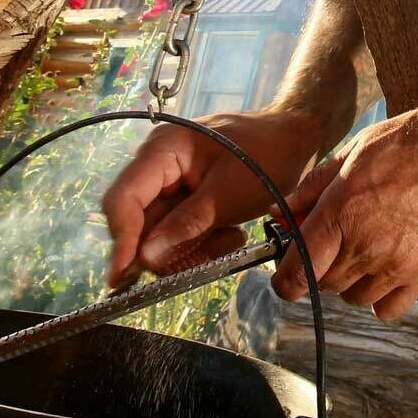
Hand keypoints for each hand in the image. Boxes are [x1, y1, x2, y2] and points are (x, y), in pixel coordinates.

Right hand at [101, 108, 322, 288]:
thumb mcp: (230, 193)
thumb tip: (147, 257)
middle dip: (170, 248)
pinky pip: (178, 234)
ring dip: (192, 248)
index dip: (122, 239)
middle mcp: (158, 166)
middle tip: (207, 255)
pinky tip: (230, 234)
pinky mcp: (184, 200)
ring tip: (230, 237)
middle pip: (139, 224)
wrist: (295, 140)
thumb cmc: (267, 154)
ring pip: (160, 236)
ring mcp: (170, 184)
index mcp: (163, 150)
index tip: (125, 277)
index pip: (122, 199)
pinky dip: (202, 243)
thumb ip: (188, 224)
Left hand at [269, 100, 417, 320]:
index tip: (285, 271)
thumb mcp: (360, 147)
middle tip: (332, 240)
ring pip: (352, 297)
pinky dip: (380, 297)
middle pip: (322, 284)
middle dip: (318, 267)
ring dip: (349, 280)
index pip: (295, 271)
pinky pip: (387, 308)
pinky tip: (386, 268)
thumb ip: (315, 185)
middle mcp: (366, 244)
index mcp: (343, 210)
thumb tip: (282, 211)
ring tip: (364, 247)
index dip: (283, 277)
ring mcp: (396, 264)